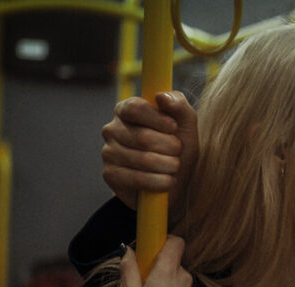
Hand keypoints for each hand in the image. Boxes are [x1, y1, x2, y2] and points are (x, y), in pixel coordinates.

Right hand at [101, 91, 198, 210]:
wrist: (176, 183)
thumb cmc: (179, 149)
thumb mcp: (186, 125)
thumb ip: (178, 105)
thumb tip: (161, 96)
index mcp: (126, 110)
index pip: (135, 108)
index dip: (158, 119)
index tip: (174, 128)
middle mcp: (112, 129)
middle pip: (143, 136)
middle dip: (170, 147)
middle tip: (178, 151)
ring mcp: (108, 152)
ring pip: (143, 159)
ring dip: (168, 165)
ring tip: (174, 166)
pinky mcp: (110, 175)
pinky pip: (138, 179)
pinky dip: (160, 182)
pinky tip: (167, 181)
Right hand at [121, 235, 194, 286]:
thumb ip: (130, 270)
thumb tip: (129, 252)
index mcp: (169, 270)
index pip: (176, 241)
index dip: (164, 239)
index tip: (149, 248)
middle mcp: (183, 277)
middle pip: (173, 259)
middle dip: (156, 263)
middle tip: (139, 280)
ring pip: (175, 274)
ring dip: (161, 279)